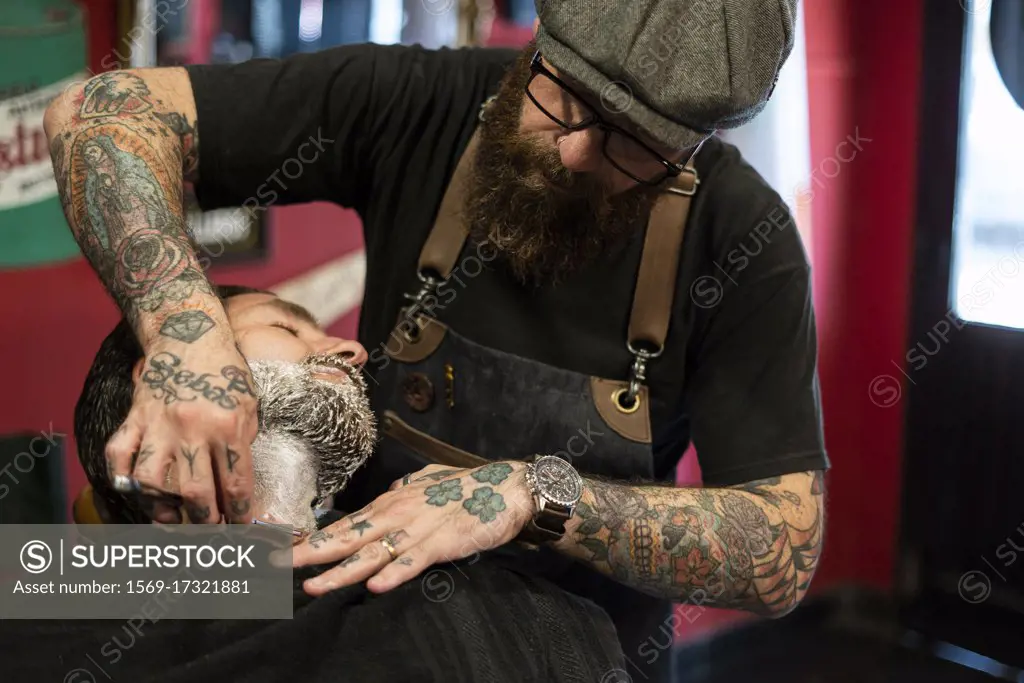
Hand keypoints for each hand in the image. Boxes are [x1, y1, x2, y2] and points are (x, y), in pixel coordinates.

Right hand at [105, 339, 257, 523]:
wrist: (189, 334)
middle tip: (208, 529)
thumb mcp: (248, 406)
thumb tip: (236, 485)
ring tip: (172, 517)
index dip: (239, 512)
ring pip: (152, 481)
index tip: (240, 526)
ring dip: (162, 507)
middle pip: (195, 491)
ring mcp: (158, 425)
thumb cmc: (225, 372)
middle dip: (204, 520)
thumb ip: (242, 443)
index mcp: (228, 426)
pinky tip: (137, 492)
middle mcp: (192, 428)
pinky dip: (123, 479)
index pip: (235, 483)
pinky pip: (118, 456)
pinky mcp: (133, 418)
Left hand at [292, 462, 536, 595]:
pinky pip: (415, 561)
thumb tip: (385, 497)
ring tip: (313, 587)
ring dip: (342, 572)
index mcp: (389, 504)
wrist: (507, 486)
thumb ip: (402, 494)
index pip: (340, 525)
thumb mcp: (424, 485)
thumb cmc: (466, 486)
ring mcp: (418, 529)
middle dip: (307, 555)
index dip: (307, 540)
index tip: (276, 551)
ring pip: (373, 554)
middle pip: (345, 539)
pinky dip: (396, 573)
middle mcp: (396, 514)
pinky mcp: (443, 542)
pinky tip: (376, 586)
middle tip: (273, 568)